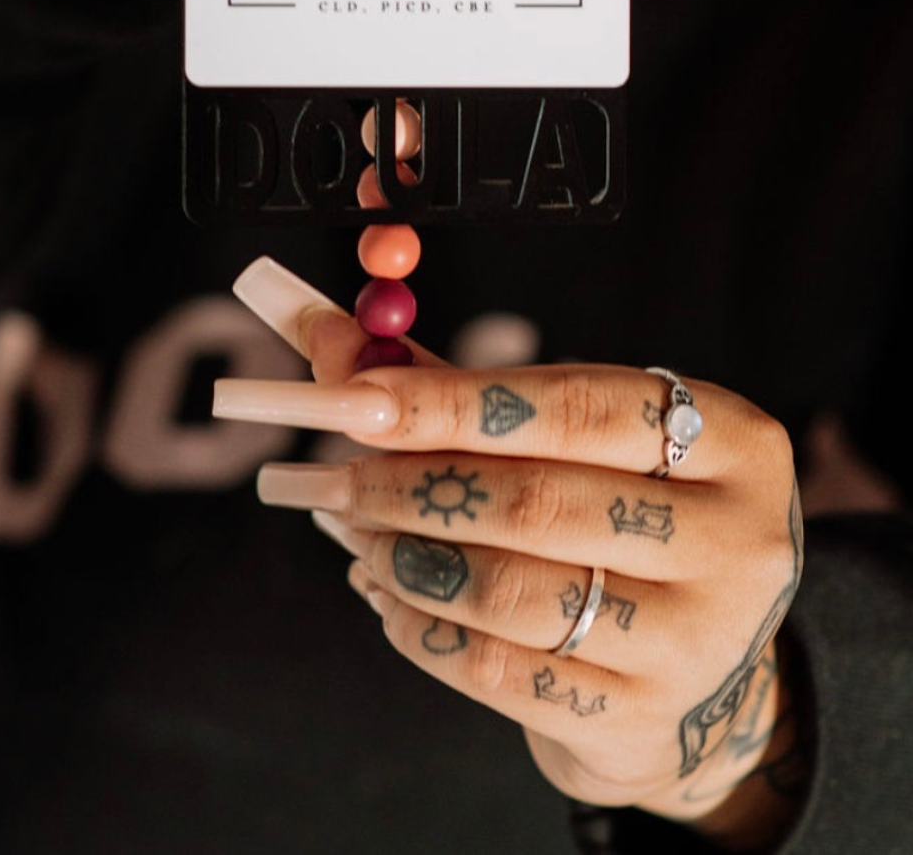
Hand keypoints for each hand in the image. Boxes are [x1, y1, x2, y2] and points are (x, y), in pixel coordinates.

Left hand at [215, 259, 807, 847]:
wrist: (702, 672)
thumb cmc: (622, 519)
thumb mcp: (577, 441)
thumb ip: (460, 393)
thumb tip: (334, 344)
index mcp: (731, 442)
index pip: (576, 407)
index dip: (455, 402)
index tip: (357, 399)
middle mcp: (734, 540)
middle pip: (537, 501)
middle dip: (411, 483)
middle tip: (330, 474)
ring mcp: (696, 641)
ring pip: (511, 591)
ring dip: (404, 556)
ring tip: (352, 531)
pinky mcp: (640, 720)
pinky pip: (498, 671)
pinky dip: (420, 628)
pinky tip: (384, 594)